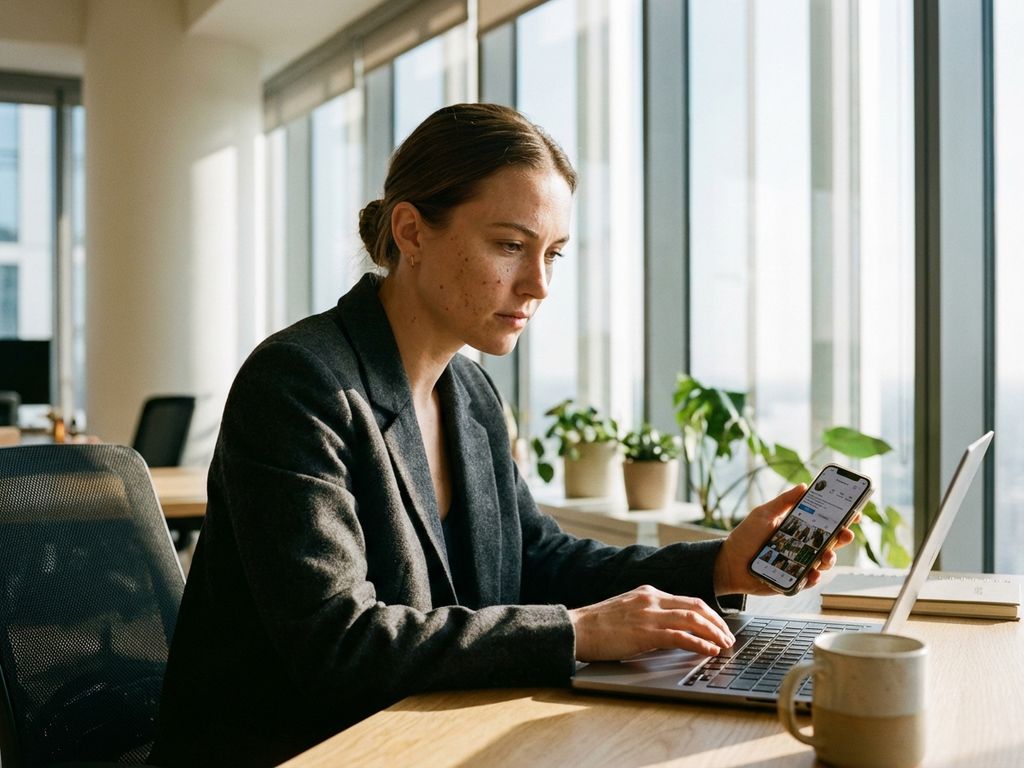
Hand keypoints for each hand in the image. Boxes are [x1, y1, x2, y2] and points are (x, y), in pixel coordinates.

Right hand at [568, 585, 735, 661]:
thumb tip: (668, 630)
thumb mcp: (627, 611)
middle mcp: (652, 600)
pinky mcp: (646, 633)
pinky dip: (699, 644)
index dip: (708, 614)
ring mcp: (649, 615)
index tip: (719, 625)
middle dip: (717, 622)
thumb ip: (647, 614)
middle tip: (728, 636)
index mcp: (648, 593)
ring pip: (693, 620)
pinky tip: (709, 651)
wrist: (576, 629)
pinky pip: (680, 637)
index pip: (687, 600)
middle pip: (696, 607)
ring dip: (714, 633)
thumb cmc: (597, 625)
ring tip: (725, 645)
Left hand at [713, 484, 856, 595]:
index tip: (855, 513)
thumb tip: (804, 486)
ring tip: (825, 556)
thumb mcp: (763, 515)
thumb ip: (783, 502)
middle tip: (846, 534)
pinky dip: (813, 577)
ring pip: (824, 562)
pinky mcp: (794, 580)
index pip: (824, 521)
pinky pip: (809, 580)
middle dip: (842, 537)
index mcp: (797, 527)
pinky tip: (811, 574)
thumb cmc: (745, 537)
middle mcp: (802, 545)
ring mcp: (799, 562)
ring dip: (829, 559)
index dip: (841, 517)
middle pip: (830, 541)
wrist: (729, 564)